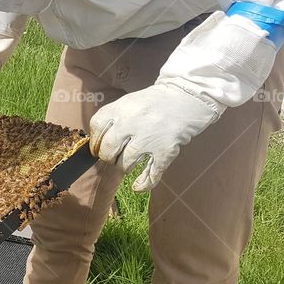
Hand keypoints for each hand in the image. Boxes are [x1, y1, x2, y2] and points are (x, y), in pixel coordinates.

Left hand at [89, 83, 221, 191]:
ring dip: (124, 167)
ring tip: (128, 163)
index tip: (98, 148)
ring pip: (126, 163)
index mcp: (121, 108)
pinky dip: (144, 183)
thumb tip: (97, 144)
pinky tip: (138, 186)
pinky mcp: (166, 149)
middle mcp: (132, 122)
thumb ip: (113, 119)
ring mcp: (150, 137)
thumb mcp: (129, 102)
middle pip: (108, 149)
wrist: (187, 96)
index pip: (97, 128)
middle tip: (113, 157)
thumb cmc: (155, 102)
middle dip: (108, 157)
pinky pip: (151, 173)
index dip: (95, 142)